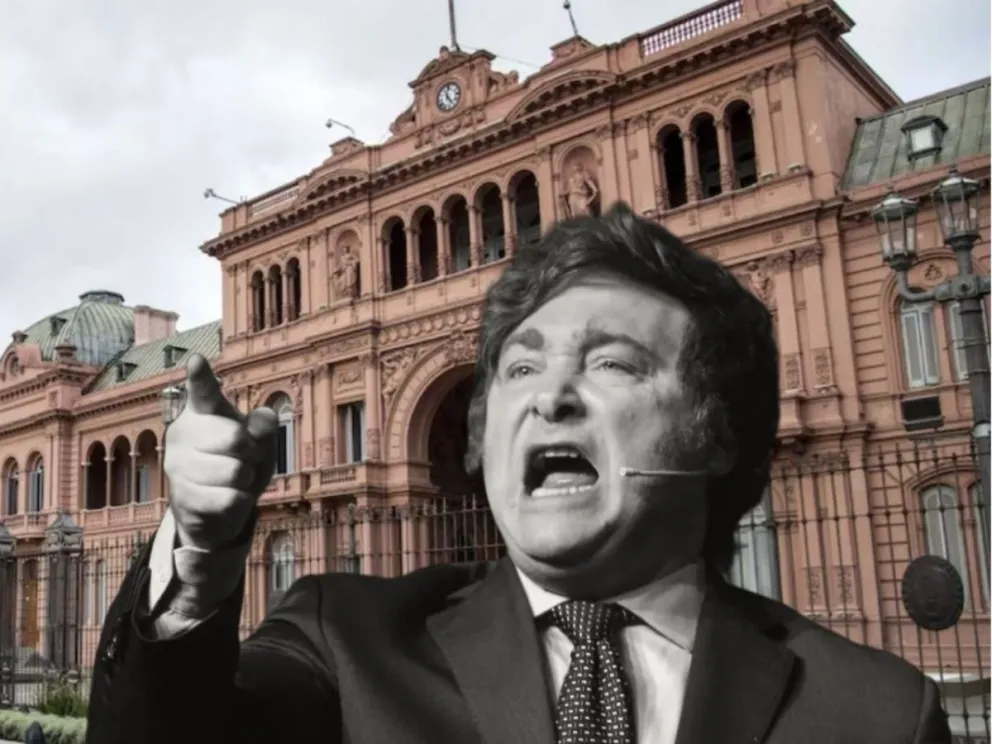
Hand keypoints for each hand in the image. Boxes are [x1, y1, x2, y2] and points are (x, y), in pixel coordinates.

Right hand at [164, 354, 277, 550]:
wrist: (216, 509)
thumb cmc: (238, 462)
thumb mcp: (259, 443)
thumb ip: (264, 428)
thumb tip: (267, 416)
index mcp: (203, 411)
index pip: (203, 390)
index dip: (201, 376)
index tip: (197, 361)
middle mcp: (183, 432)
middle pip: (235, 438)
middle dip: (250, 453)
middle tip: (242, 458)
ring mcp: (178, 464)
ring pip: (234, 472)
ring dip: (244, 480)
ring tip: (232, 480)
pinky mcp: (182, 495)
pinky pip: (229, 498)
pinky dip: (239, 501)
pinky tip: (227, 498)